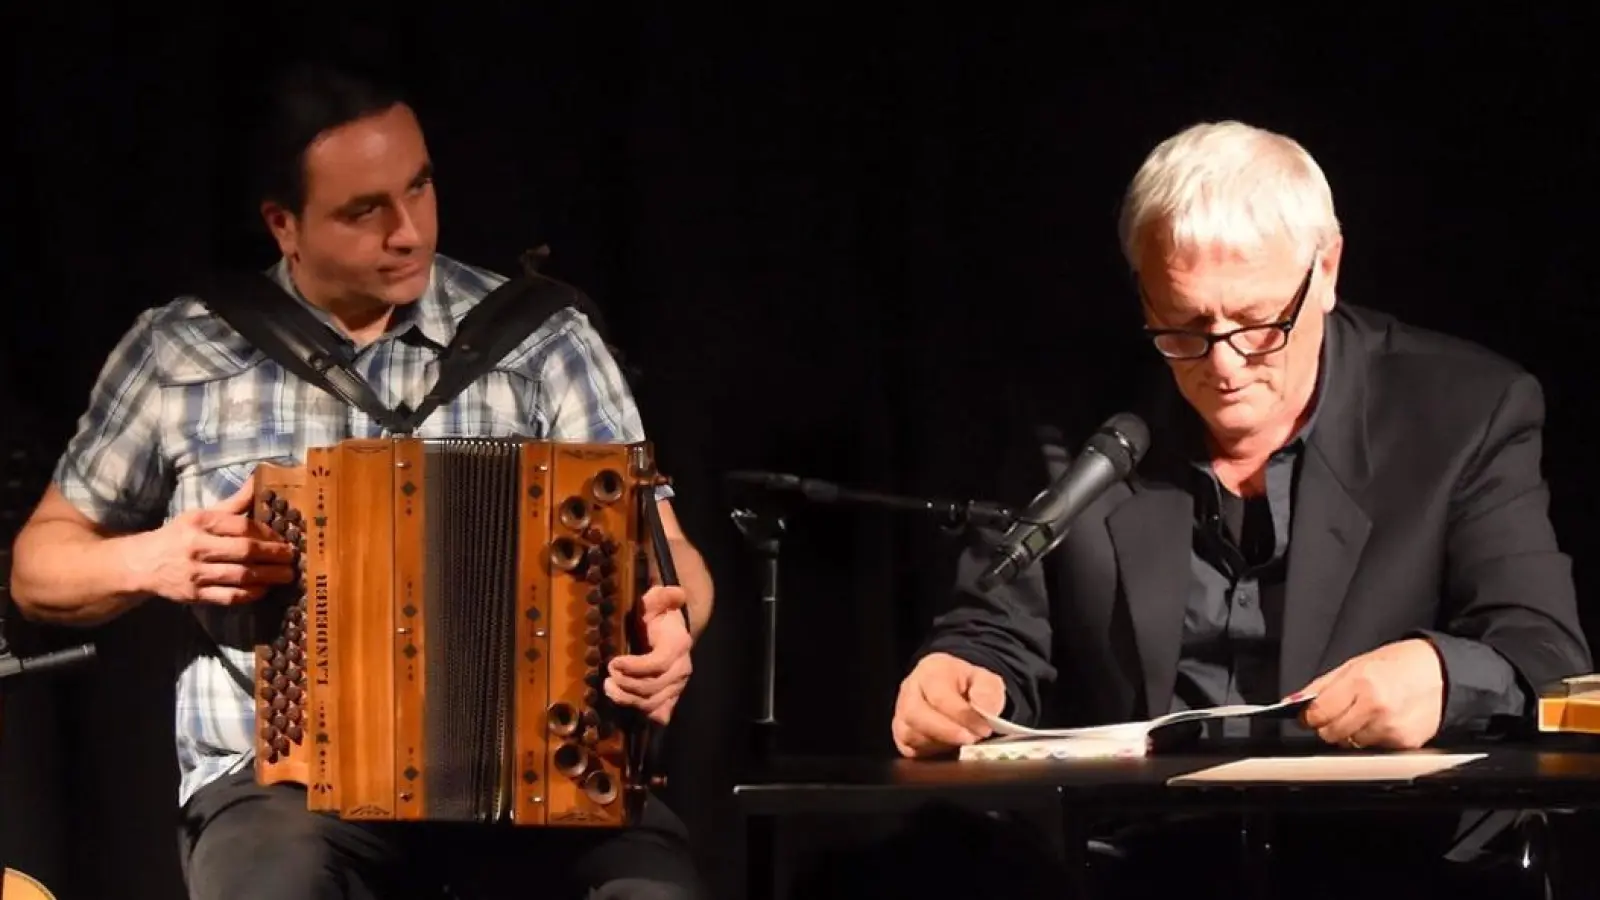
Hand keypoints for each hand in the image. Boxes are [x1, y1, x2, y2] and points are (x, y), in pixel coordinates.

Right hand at [122, 476, 296, 604]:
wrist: (143, 563)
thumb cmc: (180, 535)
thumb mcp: (202, 514)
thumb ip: (234, 503)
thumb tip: (260, 480)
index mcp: (200, 522)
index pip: (240, 526)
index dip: (266, 533)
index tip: (283, 538)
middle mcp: (196, 547)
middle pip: (243, 551)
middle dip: (273, 555)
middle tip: (292, 557)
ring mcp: (195, 573)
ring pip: (238, 576)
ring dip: (267, 576)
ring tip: (286, 575)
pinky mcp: (194, 595)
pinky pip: (228, 597)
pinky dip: (249, 594)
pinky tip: (264, 589)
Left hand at [606, 585, 692, 724]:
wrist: (671, 634)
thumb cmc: (657, 617)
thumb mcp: (656, 601)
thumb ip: (663, 596)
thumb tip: (677, 593)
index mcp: (678, 645)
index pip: (659, 663)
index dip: (635, 667)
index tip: (614, 662)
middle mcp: (681, 669)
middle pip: (654, 687)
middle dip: (627, 684)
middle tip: (608, 675)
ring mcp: (676, 686)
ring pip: (653, 702)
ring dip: (627, 699)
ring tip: (608, 688)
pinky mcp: (670, 697)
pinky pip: (660, 713)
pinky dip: (643, 714)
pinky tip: (626, 703)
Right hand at [891, 652, 1006, 758]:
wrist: (956, 690)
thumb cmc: (968, 686)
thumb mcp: (986, 680)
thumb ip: (988, 692)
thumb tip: (984, 710)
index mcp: (931, 671)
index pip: (939, 696)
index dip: (962, 716)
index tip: (983, 728)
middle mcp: (910, 690)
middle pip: (915, 714)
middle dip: (946, 732)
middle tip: (971, 739)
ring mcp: (902, 712)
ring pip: (910, 734)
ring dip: (939, 744)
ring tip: (962, 743)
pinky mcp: (901, 733)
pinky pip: (909, 748)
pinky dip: (930, 753)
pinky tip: (948, 748)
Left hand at [1294, 638, 1444, 749]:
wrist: (1441, 671)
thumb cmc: (1398, 664)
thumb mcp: (1355, 664)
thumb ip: (1322, 686)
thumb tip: (1293, 703)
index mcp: (1361, 684)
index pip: (1319, 714)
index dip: (1309, 717)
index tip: (1309, 716)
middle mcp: (1376, 708)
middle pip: (1331, 734)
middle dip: (1329, 726)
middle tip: (1339, 713)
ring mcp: (1392, 729)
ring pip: (1351, 745)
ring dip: (1351, 734)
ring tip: (1366, 714)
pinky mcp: (1405, 744)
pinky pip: (1374, 750)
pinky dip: (1372, 740)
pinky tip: (1383, 722)